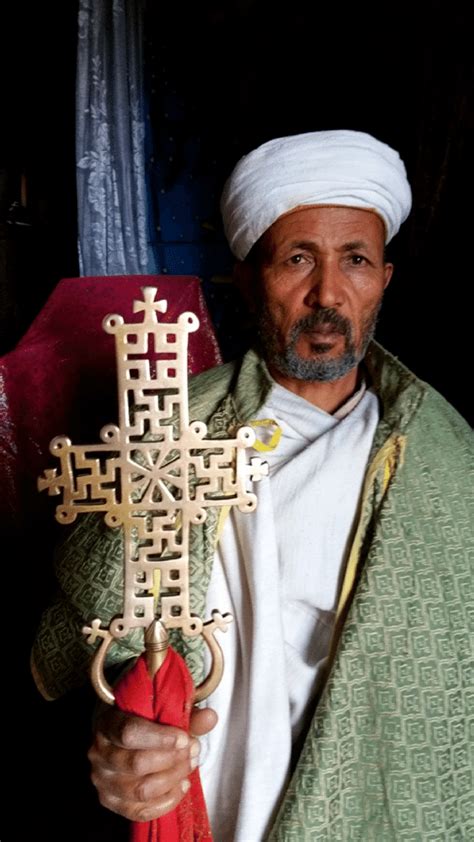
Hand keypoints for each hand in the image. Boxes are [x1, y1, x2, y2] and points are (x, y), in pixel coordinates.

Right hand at [88, 705, 216, 821]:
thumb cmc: (144, 719)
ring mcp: (102, 779)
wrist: (122, 733)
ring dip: (173, 779)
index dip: (160, 738)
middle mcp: (99, 752)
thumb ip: (186, 714)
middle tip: (194, 750)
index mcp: (108, 722)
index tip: (185, 739)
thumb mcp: (162, 710)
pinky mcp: (109, 800)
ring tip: (190, 765)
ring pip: (141, 789)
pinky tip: (181, 785)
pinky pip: (140, 811)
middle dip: (173, 760)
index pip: (130, 732)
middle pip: (137, 764)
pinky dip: (166, 801)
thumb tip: (210, 717)